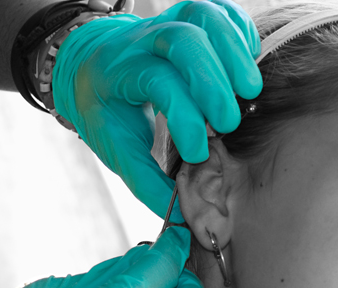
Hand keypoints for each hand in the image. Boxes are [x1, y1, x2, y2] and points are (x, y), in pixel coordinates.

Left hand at [53, 0, 261, 221]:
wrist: (88, 63)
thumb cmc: (103, 108)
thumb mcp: (115, 147)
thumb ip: (147, 181)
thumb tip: (184, 217)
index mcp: (117, 72)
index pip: (158, 84)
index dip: (185, 117)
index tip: (200, 152)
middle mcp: (141, 40)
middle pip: (182, 40)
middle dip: (212, 80)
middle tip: (230, 120)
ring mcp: (166, 22)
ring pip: (203, 15)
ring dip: (232, 50)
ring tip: (250, 90)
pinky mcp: (187, 18)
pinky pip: (218, 10)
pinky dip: (238, 32)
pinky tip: (248, 61)